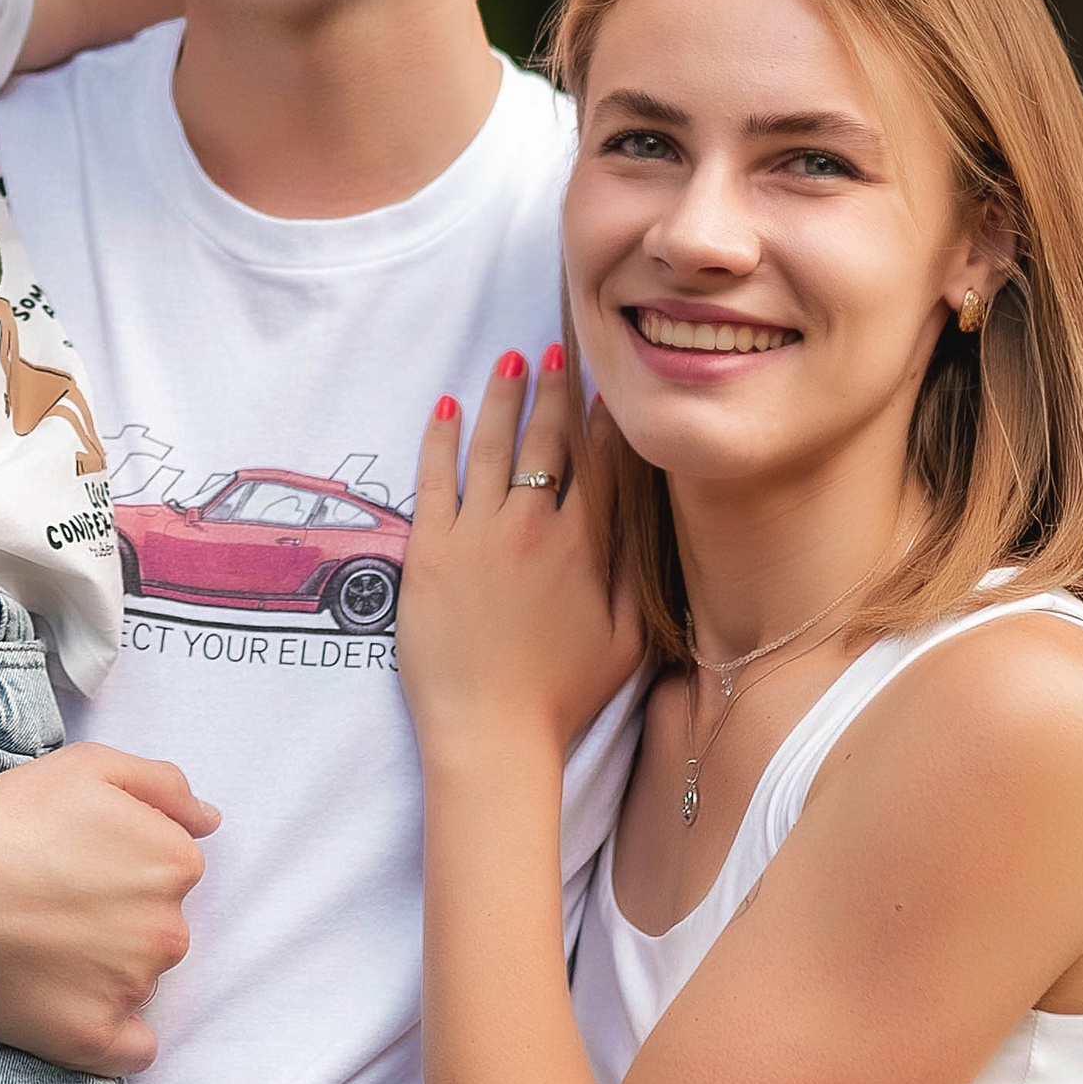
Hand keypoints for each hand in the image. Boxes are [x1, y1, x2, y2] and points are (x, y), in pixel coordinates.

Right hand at [0, 740, 217, 1076]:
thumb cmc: (5, 821)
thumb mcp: (90, 765)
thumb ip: (164, 785)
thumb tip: (210, 820)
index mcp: (175, 863)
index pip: (171, 876)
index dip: (122, 870)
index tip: (76, 868)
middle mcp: (169, 929)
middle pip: (158, 931)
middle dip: (118, 923)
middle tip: (53, 908)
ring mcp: (134, 988)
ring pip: (139, 983)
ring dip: (106, 972)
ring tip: (41, 950)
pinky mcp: (96, 1037)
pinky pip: (132, 1050)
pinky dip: (114, 1036)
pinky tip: (77, 1012)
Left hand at [400, 347, 640, 758]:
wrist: (491, 733)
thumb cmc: (562, 696)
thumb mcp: (628, 639)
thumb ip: (638, 573)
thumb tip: (652, 518)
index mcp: (585, 546)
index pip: (600, 461)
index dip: (604, 416)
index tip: (608, 382)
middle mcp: (532, 526)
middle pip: (546, 440)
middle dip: (554, 389)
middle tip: (558, 350)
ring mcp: (477, 534)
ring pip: (491, 446)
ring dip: (502, 397)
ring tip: (509, 360)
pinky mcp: (430, 550)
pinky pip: (434, 478)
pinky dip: (441, 439)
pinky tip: (447, 408)